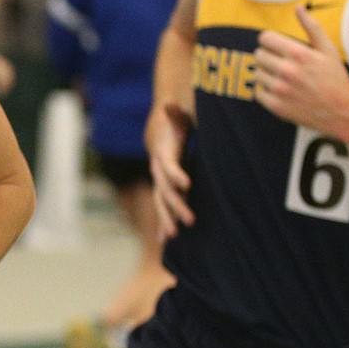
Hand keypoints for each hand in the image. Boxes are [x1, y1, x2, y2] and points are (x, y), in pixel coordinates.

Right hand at [146, 101, 194, 238]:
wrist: (159, 135)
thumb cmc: (175, 126)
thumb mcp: (178, 118)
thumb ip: (175, 114)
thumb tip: (169, 104)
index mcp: (164, 155)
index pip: (169, 167)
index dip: (177, 174)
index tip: (187, 184)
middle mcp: (158, 172)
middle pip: (165, 191)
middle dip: (176, 206)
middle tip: (190, 219)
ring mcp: (159, 183)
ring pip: (161, 204)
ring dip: (167, 220)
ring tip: (174, 236)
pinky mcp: (164, 191)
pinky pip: (162, 210)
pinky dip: (163, 225)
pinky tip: (164, 243)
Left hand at [254, 6, 348, 136]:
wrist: (341, 112)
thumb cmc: (335, 78)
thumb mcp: (328, 49)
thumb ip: (311, 26)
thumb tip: (297, 7)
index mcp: (298, 53)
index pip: (264, 38)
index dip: (269, 41)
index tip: (276, 46)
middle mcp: (287, 71)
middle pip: (258, 55)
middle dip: (268, 56)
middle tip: (281, 63)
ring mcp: (280, 90)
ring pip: (257, 73)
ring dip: (266, 74)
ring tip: (281, 77)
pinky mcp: (276, 106)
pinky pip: (258, 93)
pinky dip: (265, 91)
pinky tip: (279, 91)